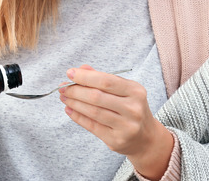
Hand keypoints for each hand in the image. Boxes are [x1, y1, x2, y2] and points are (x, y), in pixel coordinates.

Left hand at [59, 65, 173, 180]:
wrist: (146, 138)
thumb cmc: (131, 109)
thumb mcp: (124, 91)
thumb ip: (103, 79)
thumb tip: (81, 69)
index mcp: (135, 91)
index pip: (106, 81)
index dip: (85, 77)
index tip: (69, 73)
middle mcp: (133, 108)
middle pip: (97, 96)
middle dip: (76, 90)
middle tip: (63, 88)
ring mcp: (126, 126)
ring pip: (93, 112)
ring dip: (74, 103)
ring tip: (64, 97)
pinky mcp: (117, 140)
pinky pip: (92, 126)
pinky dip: (78, 117)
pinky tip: (69, 110)